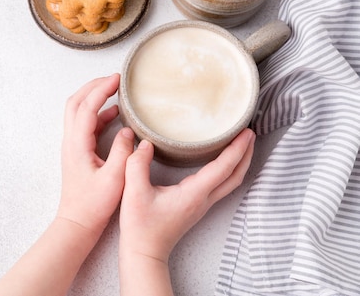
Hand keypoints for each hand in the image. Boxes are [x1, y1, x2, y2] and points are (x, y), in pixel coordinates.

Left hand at [56, 73, 135, 237]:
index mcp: (77, 144)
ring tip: (115, 89)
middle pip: (76, 102)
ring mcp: (73, 145)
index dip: (101, 89)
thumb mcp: (114, 179)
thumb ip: (122, 152)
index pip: (87, 107)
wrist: (77, 222)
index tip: (117, 79)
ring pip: (78, 111)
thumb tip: (126, 130)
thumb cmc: (93, 204)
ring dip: (94, 97)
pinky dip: (98, 113)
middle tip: (115, 78)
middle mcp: (71, 140)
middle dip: (94, 86)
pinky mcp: (78, 151)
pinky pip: (86, 124)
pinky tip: (115, 114)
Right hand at [119, 128, 254, 262]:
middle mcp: (203, 199)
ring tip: (240, 143)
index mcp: (194, 194)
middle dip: (245, 154)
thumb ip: (137, 164)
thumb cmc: (141, 226)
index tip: (245, 132)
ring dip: (239, 162)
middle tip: (249, 133)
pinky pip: (220, 185)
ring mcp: (202, 205)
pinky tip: (220, 161)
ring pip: (230, 182)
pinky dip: (227, 170)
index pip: (223, 168)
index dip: (237, 149)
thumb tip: (145, 144)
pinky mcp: (196, 206)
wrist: (144, 251)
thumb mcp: (134, 192)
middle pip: (235, 176)